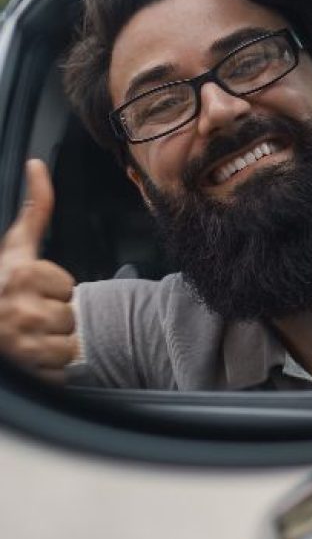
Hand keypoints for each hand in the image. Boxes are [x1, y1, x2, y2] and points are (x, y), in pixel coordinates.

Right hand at [0, 160, 78, 380]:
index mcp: (20, 275)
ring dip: (52, 345)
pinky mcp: (26, 374)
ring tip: (26, 338)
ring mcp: (19, 344)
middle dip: (53, 318)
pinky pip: (60, 371)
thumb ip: (35, 209)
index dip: (53, 290)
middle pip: (71, 316)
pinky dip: (48, 369)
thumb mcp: (13, 248)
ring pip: (69, 345)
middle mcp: (17, 308)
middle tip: (25, 316)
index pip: (68, 287)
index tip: (28, 290)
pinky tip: (27, 359)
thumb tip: (37, 164)